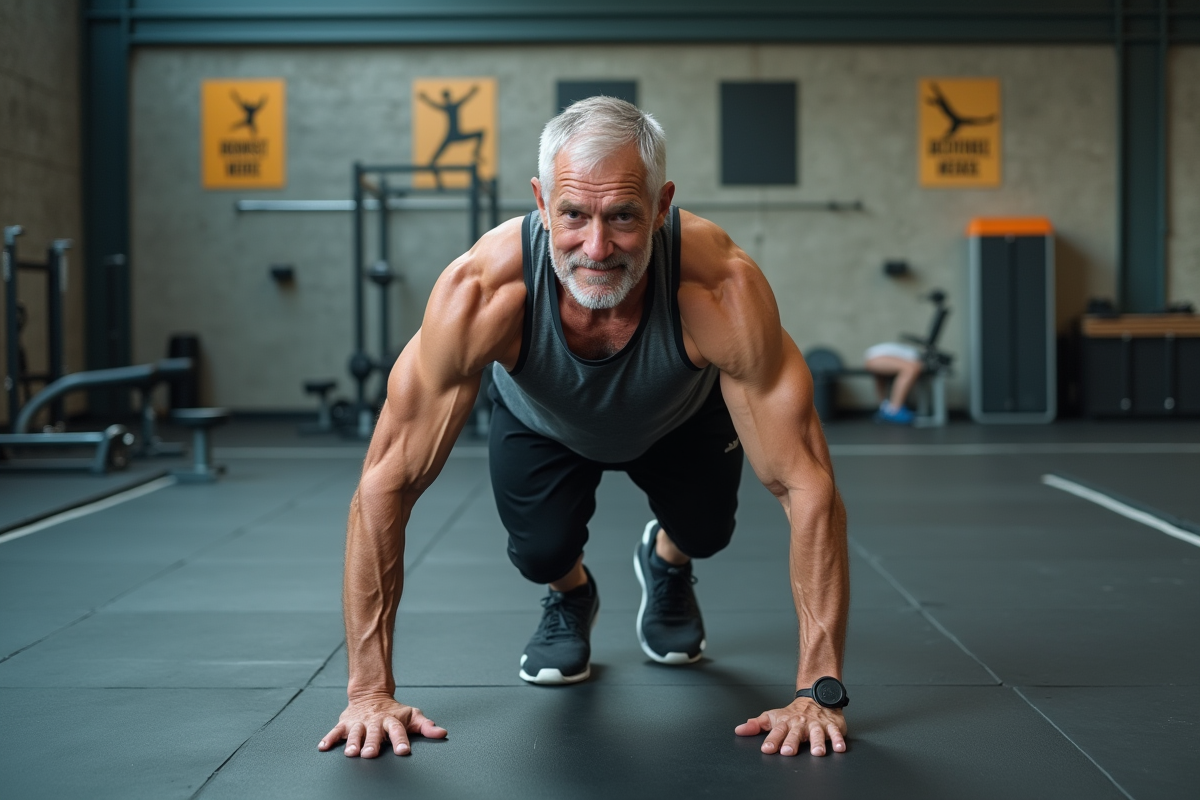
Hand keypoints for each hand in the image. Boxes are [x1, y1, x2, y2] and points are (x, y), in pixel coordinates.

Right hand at [318, 695, 446, 757]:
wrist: (370, 694)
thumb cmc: (393, 711)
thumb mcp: (412, 716)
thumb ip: (426, 726)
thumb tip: (442, 733)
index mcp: (391, 720)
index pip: (398, 730)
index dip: (401, 740)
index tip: (403, 751)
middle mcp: (374, 721)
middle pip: (374, 733)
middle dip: (372, 743)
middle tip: (370, 754)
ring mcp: (359, 722)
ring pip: (355, 733)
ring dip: (353, 742)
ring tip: (351, 753)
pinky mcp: (345, 723)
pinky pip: (335, 731)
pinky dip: (329, 739)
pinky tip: (323, 748)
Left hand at [734, 698, 846, 755]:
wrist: (815, 698)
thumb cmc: (793, 713)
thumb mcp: (773, 717)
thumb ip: (756, 725)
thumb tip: (739, 730)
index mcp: (786, 723)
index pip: (777, 731)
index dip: (771, 740)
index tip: (767, 749)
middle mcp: (801, 724)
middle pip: (796, 733)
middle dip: (791, 742)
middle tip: (787, 751)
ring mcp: (817, 725)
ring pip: (817, 733)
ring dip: (817, 742)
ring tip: (817, 752)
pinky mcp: (832, 726)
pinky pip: (836, 733)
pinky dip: (838, 739)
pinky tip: (838, 747)